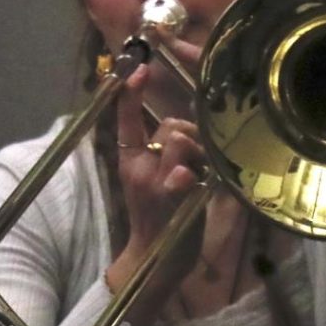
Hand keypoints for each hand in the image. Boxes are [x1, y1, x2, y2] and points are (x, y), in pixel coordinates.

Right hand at [105, 63, 205, 325]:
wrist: (158, 259)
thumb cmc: (162, 215)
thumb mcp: (156, 178)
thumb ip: (165, 150)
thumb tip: (180, 124)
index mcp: (129, 160)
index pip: (126, 118)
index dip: (130, 91)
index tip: (137, 66)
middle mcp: (136, 168)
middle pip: (170, 126)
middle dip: (191, 135)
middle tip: (197, 159)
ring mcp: (153, 183)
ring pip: (179, 139)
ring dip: (199, 151)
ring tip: (199, 176)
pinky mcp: (170, 199)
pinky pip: (182, 170)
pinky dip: (190, 172)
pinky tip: (193, 183)